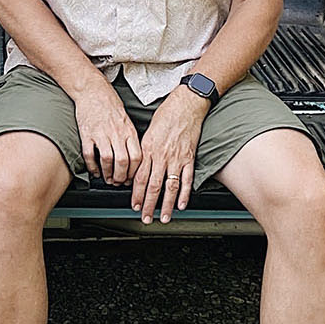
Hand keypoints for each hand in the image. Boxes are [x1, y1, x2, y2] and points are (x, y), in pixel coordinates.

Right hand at [73, 79, 142, 184]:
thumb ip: (130, 137)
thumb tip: (133, 156)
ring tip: (107, 179)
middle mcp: (116, 133)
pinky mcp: (87, 133)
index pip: (137, 156)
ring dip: (108, 173)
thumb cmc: (109, 104)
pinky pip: (89, 154)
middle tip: (118, 182)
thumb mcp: (126, 119)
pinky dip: (92, 166)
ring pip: (108, 159)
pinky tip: (94, 170)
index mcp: (128, 130)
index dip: (134, 171)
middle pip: (123, 161)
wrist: (92, 90)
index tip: (131, 178)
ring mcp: (101, 133)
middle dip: (121, 176)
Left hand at [131, 89, 206, 223]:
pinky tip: (181, 204)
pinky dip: (184, 194)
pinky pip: (187, 179)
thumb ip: (144, 151)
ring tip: (163, 217)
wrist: (186, 104)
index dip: (137, 194)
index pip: (140, 177)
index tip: (134, 205)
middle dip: (149, 204)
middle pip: (154, 186)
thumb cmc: (166, 115)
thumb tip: (138, 168)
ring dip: (166, 205)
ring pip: (170, 186)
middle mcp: (162, 155)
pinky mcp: (190, 157)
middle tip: (145, 218)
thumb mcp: (148, 132)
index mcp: (149, 149)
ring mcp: (177, 158)